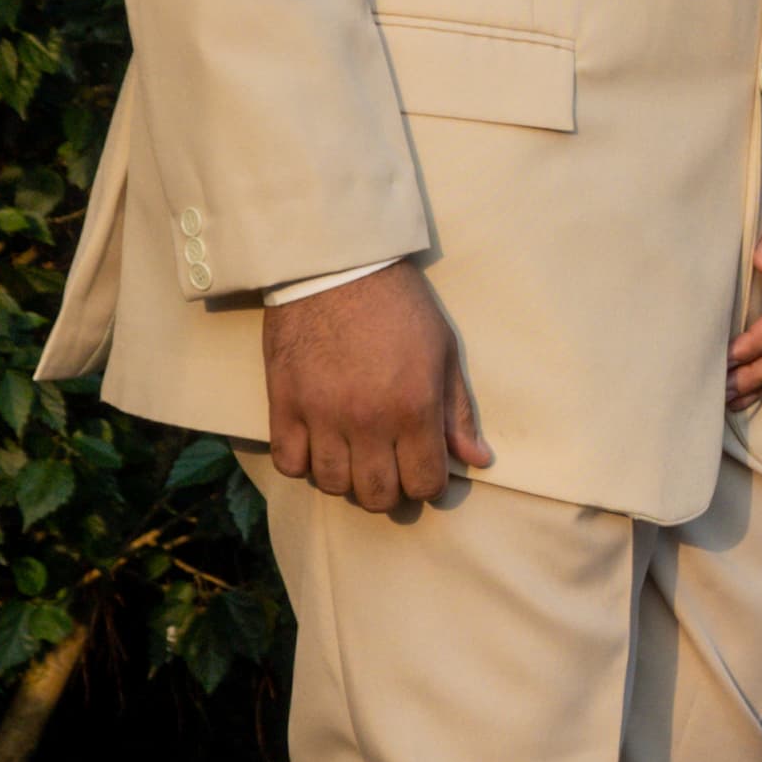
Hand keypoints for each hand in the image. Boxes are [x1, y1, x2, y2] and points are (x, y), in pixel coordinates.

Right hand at [261, 260, 490, 515]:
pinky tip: (316, 445)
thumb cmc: (398, 304)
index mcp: (414, 407)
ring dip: (347, 479)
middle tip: (389, 468)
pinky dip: (303, 464)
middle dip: (390, 491)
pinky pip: (289, 463)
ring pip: (332, 485)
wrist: (336, 264)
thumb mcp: (443, 350)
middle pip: (378, 496)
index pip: (424, 484)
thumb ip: (458, 411)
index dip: (428, 484)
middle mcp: (368, 420)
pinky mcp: (284, 403)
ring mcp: (321, 415)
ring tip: (352, 455)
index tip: (423, 467)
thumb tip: (477, 459)